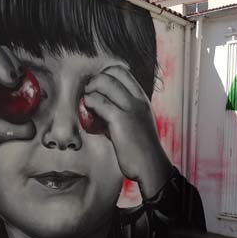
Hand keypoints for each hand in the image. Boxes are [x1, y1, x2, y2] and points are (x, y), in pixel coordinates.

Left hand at [83, 66, 172, 197]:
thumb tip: (98, 107)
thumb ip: (121, 112)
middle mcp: (138, 99)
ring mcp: (130, 107)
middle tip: (89, 93)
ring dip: (91, 89)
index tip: (97, 88)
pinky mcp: (120, 119)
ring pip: (104, 82)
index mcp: (142, 98)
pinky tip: (88, 114)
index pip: (122, 71)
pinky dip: (89, 103)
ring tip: (86, 102)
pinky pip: (99, 101)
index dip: (106, 75)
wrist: (150, 166)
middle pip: (112, 72)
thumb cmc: (140, 149)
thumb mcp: (135, 123)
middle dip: (96, 79)